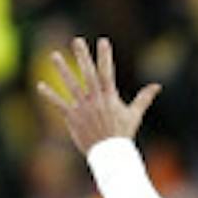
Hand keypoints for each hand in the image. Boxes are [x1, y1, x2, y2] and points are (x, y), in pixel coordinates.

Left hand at [37, 36, 160, 154]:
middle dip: (83, 57)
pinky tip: (40, 86)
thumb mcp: (135, 114)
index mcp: (110, 98)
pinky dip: (50, 96)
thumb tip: (158, 86)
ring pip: (71, 85)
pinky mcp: (73, 118)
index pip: (107, 73)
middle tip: (77, 41)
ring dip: (62, 70)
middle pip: (88, 74)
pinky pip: (60, 105)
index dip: (105, 57)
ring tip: (54, 55)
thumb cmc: (123, 134)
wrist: (111, 156)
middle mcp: (95, 100)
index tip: (102, 41)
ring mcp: (83, 109)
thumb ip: (144, 98)